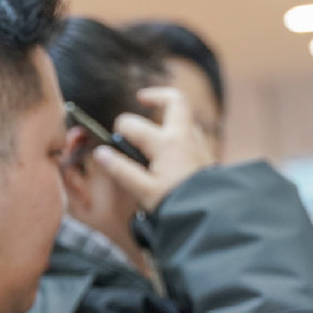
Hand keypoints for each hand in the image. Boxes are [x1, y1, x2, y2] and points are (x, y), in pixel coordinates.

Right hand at [91, 86, 215, 212]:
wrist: (211, 216)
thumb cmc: (176, 204)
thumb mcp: (143, 190)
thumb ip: (121, 170)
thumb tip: (101, 153)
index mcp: (165, 143)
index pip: (132, 124)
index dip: (119, 130)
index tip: (114, 142)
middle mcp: (183, 137)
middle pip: (175, 100)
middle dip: (156, 96)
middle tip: (141, 99)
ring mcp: (198, 144)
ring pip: (185, 118)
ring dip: (169, 117)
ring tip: (154, 129)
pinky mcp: (206, 155)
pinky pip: (192, 134)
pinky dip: (179, 134)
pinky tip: (170, 149)